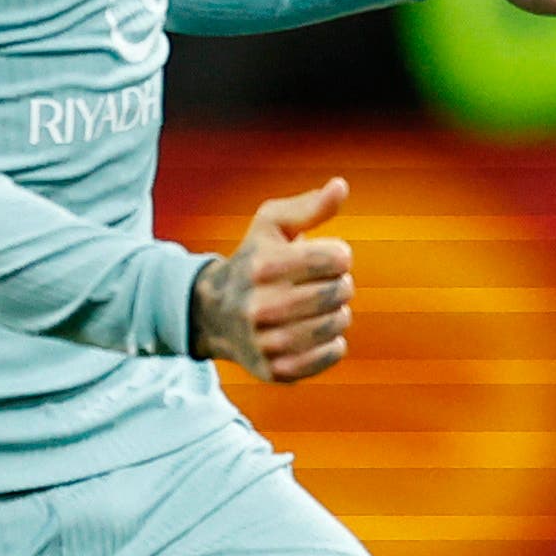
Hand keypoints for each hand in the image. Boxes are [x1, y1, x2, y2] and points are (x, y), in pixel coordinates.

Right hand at [193, 178, 352, 383]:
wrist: (213, 315)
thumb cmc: (253, 262)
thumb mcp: (272, 226)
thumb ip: (309, 207)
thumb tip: (341, 186)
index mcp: (262, 266)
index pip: (335, 258)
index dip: (340, 255)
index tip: (328, 258)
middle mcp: (260, 306)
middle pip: (338, 293)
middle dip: (342, 285)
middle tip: (328, 284)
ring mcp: (266, 342)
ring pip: (337, 324)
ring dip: (339, 313)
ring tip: (322, 308)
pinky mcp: (276, 370)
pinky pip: (331, 354)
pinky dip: (333, 343)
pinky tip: (318, 332)